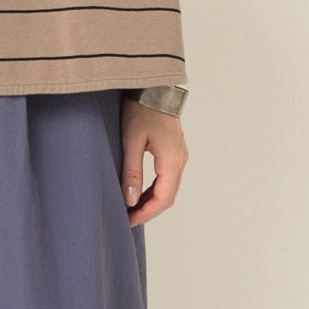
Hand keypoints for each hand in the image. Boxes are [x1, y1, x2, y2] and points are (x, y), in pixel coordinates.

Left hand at [121, 98, 186, 225]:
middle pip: (168, 197)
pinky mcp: (175, 151)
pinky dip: (155, 189)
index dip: (146, 213)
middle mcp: (180, 160)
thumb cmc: (141, 109)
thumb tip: (130, 200)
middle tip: (128, 218)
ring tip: (131, 208)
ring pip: (169, 188)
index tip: (128, 220)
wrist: (153, 87)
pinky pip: (168, 178)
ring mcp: (180, 155)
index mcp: (172, 160)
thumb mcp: (131, 140)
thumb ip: (131, 171)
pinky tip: (140, 192)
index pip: (163, 199)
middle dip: (149, 211)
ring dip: (152, 201)